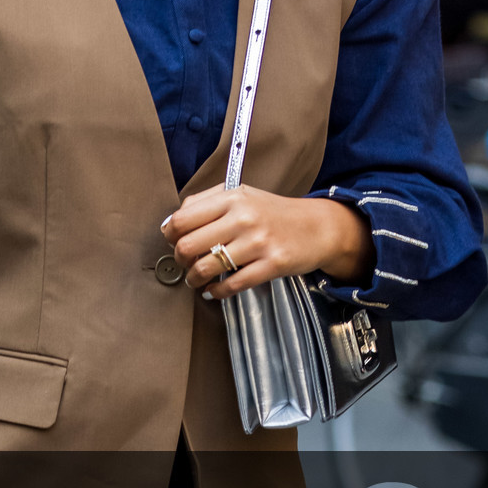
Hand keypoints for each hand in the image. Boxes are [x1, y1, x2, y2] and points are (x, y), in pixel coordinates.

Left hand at [161, 184, 372, 295]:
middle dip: (180, 260)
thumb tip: (171, 222)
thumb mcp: (242, 195)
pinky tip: (213, 290)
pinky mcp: (272, 265)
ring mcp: (258, 242)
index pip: (182, 218)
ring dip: (194, 279)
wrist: (317, 227)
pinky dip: (216, 292)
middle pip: (188, 245)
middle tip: (185, 263)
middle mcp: (244, 218)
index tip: (173, 241)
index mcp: (232, 198)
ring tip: (196, 280)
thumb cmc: (273, 213)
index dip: (170, 235)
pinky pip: (232, 285)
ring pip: (206, 268)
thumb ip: (207, 202)